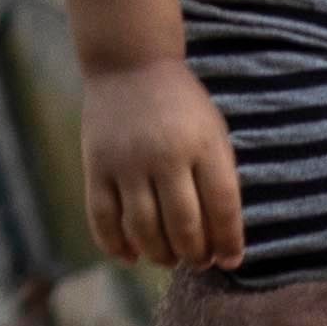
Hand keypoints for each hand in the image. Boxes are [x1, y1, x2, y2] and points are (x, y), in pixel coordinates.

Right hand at [84, 59, 242, 280]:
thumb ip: (219, 178)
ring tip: (170, 258)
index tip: (231, 261)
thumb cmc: (182, 106)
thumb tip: (223, 238)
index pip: (223, 207)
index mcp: (203, 145)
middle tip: (199, 261)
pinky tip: (131, 256)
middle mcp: (164, 155)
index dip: (229, 242)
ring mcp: (126, 162)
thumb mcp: (213, 132)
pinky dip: (116, 245)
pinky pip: (102, 219)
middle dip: (195, 254)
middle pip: (183, 225)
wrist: (131, 64)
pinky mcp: (95, 166)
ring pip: (143, 230)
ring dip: (160, 255)